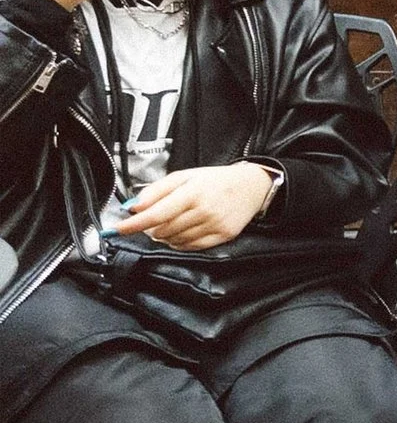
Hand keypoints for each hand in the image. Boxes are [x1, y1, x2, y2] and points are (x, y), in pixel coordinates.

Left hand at [114, 163, 274, 250]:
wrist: (252, 186)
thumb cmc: (216, 180)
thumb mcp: (185, 176)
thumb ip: (157, 190)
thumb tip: (134, 206)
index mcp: (192, 193)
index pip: (156, 214)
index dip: (134, 224)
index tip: (118, 229)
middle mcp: (204, 211)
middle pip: (163, 230)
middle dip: (151, 228)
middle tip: (152, 220)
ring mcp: (214, 225)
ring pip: (175, 240)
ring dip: (165, 236)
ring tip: (170, 224)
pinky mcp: (222, 236)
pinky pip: (191, 247)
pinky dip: (179, 243)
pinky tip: (181, 233)